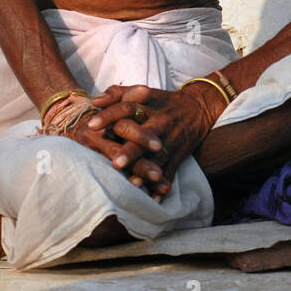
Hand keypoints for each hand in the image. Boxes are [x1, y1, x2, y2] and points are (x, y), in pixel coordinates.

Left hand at [74, 83, 221, 201]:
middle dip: (131, 151)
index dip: (109, 116)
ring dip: (146, 171)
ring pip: (158, 158)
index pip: (126, 108)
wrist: (199, 107)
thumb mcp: (142, 91)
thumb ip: (117, 93)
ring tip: (133, 184)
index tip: (91, 126)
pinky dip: (162, 186)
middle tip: (116, 163)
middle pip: (143, 136)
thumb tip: (94, 102)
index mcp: (148, 107)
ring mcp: (170, 141)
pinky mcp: (178, 155)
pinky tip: (153, 199)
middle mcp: (159, 124)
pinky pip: (171, 172)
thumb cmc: (163, 101)